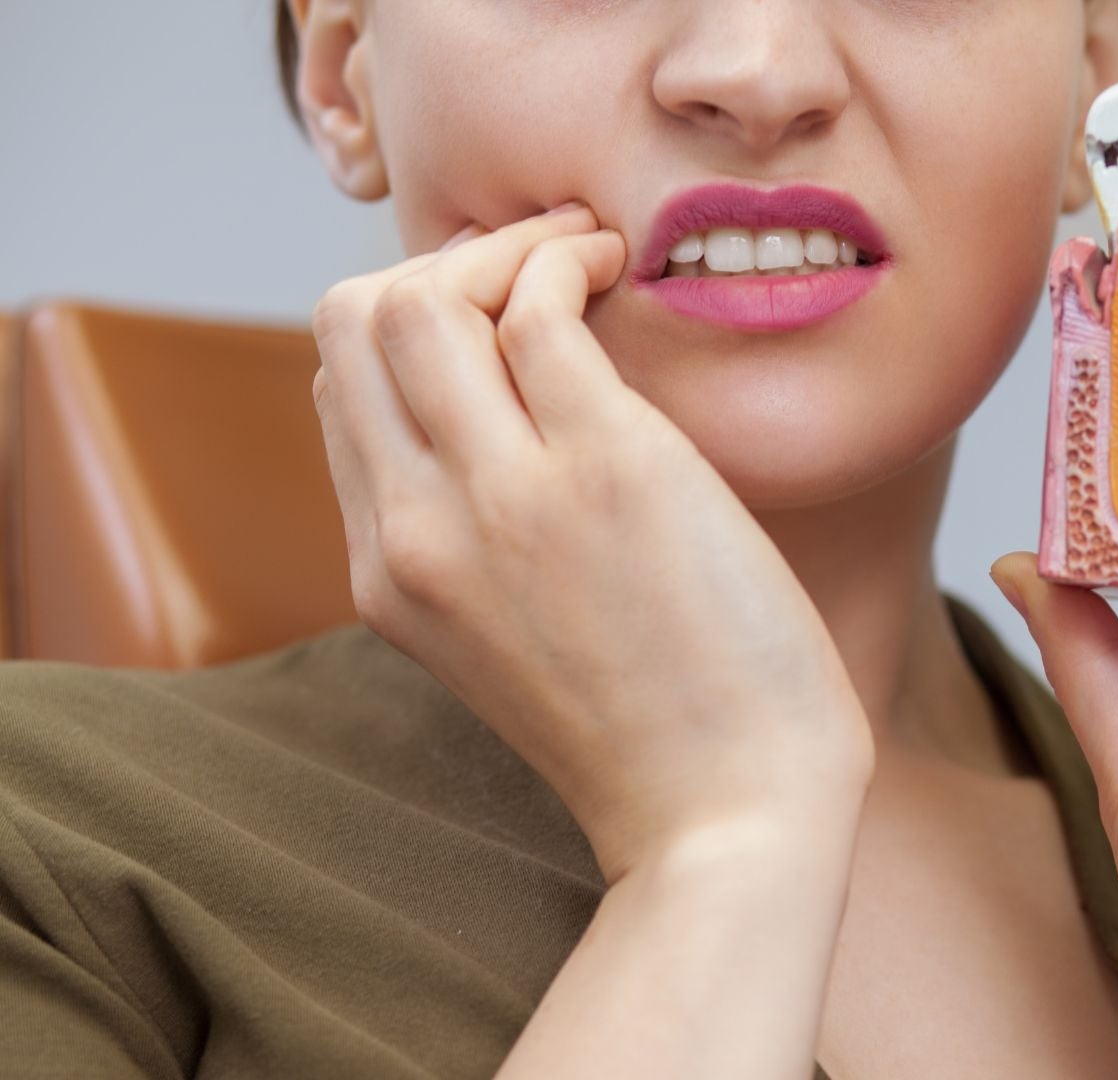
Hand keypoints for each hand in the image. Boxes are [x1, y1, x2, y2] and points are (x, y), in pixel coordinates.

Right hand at [309, 203, 872, 886]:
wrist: (729, 817)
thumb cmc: (658, 730)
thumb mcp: (516, 640)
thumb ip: (482, 537)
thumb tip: (516, 406)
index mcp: (388, 574)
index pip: (341, 390)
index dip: (412, 324)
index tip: (499, 309)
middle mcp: (414, 532)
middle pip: (348, 324)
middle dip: (442, 261)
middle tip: (542, 264)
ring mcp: (500, 500)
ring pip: (417, 300)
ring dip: (508, 247)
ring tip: (588, 256)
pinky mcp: (604, 472)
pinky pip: (536, 311)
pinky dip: (567, 261)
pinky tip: (618, 269)